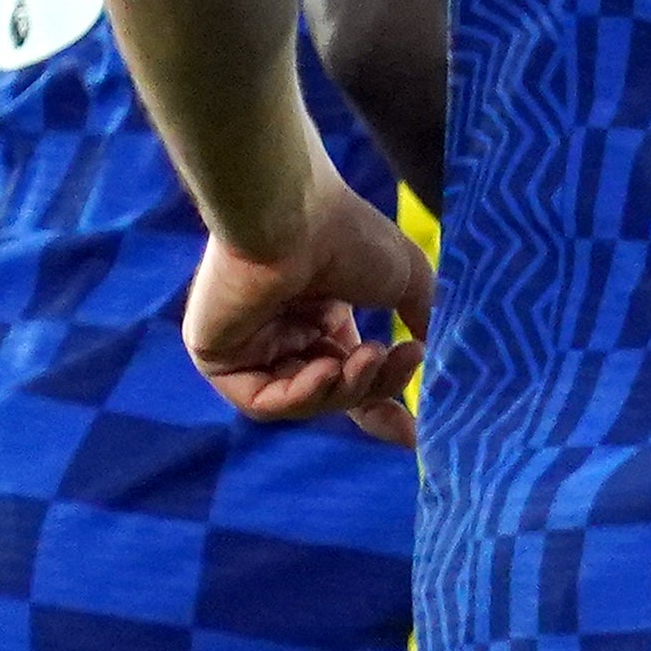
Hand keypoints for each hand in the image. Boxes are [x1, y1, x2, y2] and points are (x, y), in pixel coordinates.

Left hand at [184, 176, 432, 448]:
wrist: (294, 216)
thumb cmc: (348, 237)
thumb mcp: (406, 280)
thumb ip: (422, 318)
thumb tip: (434, 351)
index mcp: (321, 315)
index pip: (350, 376)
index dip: (382, 406)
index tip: (414, 434)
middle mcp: (284, 332)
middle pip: (334, 393)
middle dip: (373, 387)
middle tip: (404, 360)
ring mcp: (248, 346)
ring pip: (302, 401)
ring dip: (343, 389)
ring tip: (365, 356)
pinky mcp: (216, 356)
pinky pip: (263, 400)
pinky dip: (301, 395)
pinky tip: (326, 368)